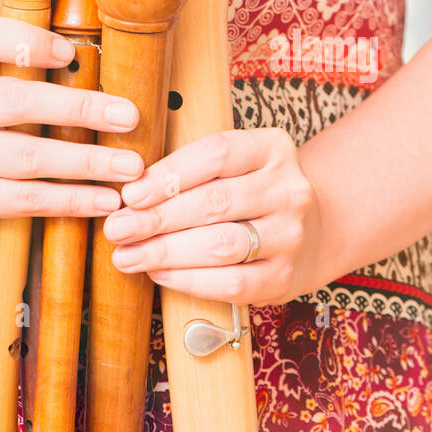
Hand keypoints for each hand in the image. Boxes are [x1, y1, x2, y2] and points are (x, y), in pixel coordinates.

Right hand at [0, 16, 141, 244]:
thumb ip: (24, 74)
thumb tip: (106, 73)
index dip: (25, 42)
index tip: (69, 52)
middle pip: (17, 101)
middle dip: (81, 109)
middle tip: (130, 117)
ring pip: (28, 157)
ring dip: (87, 162)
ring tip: (130, 167)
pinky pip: (26, 199)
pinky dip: (72, 200)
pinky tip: (105, 201)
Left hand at [102, 126, 322, 305]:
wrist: (315, 230)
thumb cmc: (254, 193)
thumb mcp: (236, 165)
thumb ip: (192, 171)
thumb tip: (129, 195)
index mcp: (273, 149)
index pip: (216, 154)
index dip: (168, 174)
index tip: (130, 193)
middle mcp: (289, 189)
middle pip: (214, 202)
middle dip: (156, 218)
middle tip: (117, 228)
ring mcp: (291, 234)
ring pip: (221, 245)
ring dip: (166, 252)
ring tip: (129, 255)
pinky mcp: (285, 275)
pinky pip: (232, 282)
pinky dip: (189, 280)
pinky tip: (160, 274)